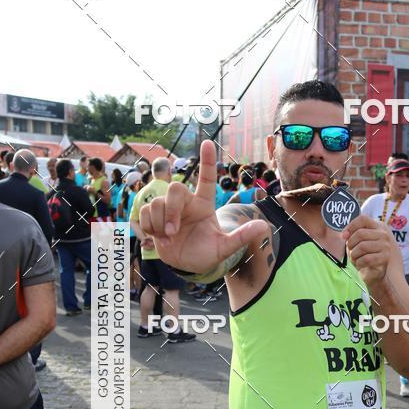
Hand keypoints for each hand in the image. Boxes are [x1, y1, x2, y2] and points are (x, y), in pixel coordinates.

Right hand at [139, 140, 267, 273]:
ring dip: (160, 224)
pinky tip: (158, 238)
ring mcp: (168, 209)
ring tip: (168, 238)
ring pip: (157, 203)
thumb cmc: (207, 254)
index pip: (207, 178)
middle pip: (175, 188)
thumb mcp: (225, 248)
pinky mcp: (153, 217)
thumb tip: (264, 226)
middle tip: (173, 231)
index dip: (207, 161)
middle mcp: (186, 203)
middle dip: (171, 211)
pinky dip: (149, 227)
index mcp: (204, 204)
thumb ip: (241, 237)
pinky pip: (144, 213)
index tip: (208, 143)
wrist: (187, 266)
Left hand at [342, 214, 399, 287]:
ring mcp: (386, 246)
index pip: (363, 219)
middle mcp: (383, 234)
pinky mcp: (385, 258)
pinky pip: (366, 259)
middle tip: (351, 251)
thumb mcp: (356, 242)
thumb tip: (344, 234)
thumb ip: (351, 235)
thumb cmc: (363, 255)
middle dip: (351, 244)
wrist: (373, 273)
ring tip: (356, 258)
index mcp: (377, 227)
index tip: (344, 236)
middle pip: (360, 233)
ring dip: (354, 254)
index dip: (350, 226)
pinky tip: (360, 264)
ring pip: (362, 246)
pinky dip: (359, 263)